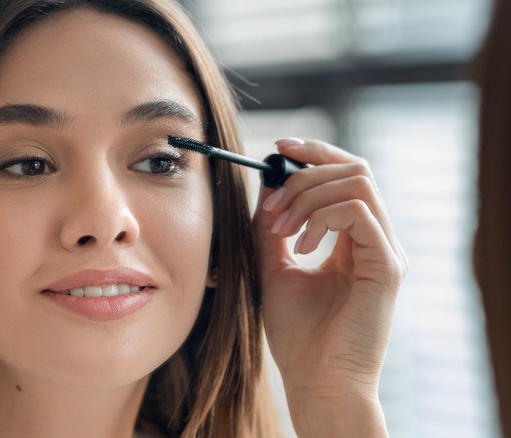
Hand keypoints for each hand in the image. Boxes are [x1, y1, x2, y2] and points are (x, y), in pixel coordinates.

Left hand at [253, 138, 406, 436]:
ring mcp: (385, 251)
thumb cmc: (298, 335)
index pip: (346, 175)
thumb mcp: (274, 268)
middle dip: (305, 174)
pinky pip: (359, 212)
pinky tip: (300, 246)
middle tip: (272, 204)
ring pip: (358, 182)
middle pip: (355, 168)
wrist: (315, 381)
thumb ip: (271, 228)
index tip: (279, 148)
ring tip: (282, 229)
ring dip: (309, 196)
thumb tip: (266, 186)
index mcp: (354, 240)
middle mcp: (375, 240)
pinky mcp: (387, 267)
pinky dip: (321, 218)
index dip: (314, 153)